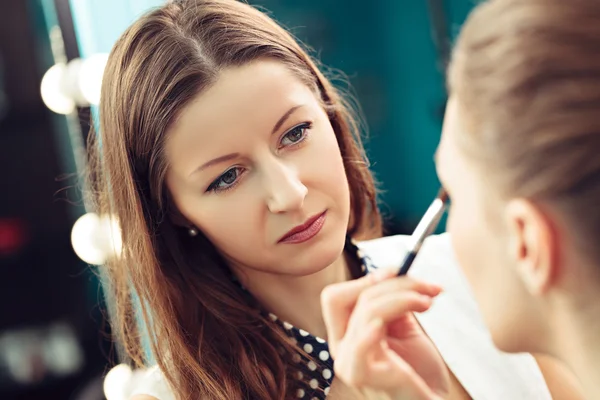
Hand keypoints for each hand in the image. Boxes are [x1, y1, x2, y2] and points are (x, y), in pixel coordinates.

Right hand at [321, 269, 448, 399]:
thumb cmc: (419, 370)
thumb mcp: (404, 328)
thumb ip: (393, 304)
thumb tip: (394, 273)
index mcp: (346, 334)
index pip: (337, 296)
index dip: (366, 278)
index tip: (399, 270)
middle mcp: (340, 347)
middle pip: (346, 298)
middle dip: (389, 284)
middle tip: (424, 286)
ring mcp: (348, 362)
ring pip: (366, 312)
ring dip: (403, 298)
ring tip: (430, 302)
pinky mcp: (362, 377)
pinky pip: (360, 346)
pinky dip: (373, 329)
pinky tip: (391, 323)